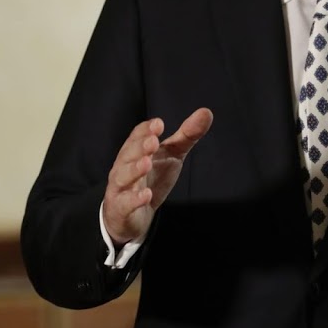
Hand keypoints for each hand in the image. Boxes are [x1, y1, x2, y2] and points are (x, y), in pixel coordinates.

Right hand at [101, 107, 213, 245]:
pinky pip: (125, 203)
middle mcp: (125, 166)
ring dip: (134, 169)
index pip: (137, 136)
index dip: (146, 129)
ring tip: (147, 163)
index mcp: (137, 150)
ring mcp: (121, 188)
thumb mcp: (172, 154)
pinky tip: (146, 195)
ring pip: (122, 176)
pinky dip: (134, 199)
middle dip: (139, 146)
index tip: (159, 124)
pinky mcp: (122, 208)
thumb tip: (207, 112)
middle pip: (128, 153)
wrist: (135, 215)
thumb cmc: (153, 178)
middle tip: (153, 141)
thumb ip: (187, 134)